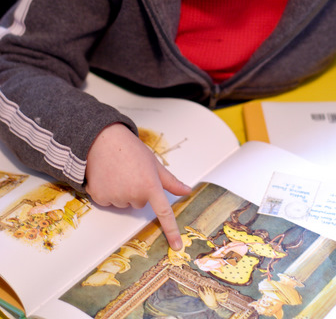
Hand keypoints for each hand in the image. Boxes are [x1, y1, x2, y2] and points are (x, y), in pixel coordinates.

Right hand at [85, 123, 190, 249]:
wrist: (102, 139)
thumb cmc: (130, 149)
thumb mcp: (153, 163)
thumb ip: (170, 181)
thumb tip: (187, 191)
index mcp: (150, 185)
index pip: (164, 212)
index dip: (171, 230)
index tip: (177, 247)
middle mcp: (134, 194)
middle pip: (139, 203)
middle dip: (137, 190)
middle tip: (131, 172)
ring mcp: (115, 197)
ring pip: (124, 202)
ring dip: (122, 191)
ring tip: (118, 171)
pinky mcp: (99, 198)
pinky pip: (108, 201)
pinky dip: (107, 191)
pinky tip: (106, 175)